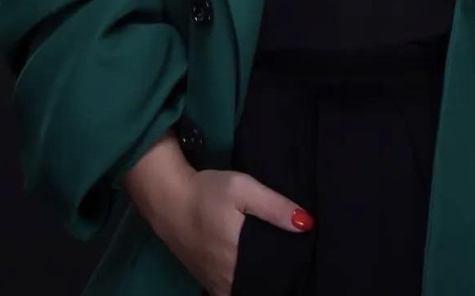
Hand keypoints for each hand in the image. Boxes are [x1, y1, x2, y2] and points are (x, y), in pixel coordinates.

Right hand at [155, 168, 314, 295]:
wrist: (167, 197)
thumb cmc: (207, 192)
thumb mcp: (243, 189)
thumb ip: (275, 207)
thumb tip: (307, 224)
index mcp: (239, 261)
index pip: (272, 278)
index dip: (286, 270)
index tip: (299, 257)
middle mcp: (226, 279)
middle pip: (258, 285)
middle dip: (273, 276)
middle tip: (289, 256)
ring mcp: (213, 282)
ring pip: (242, 290)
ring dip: (257, 280)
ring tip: (271, 261)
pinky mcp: (204, 278)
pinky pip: (229, 290)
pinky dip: (242, 282)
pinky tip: (251, 266)